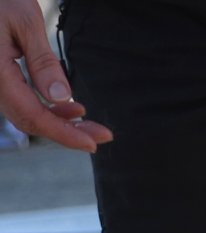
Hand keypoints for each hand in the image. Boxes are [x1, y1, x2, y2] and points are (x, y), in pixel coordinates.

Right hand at [1, 0, 111, 150]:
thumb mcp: (26, 22)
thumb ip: (42, 62)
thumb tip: (60, 98)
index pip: (31, 114)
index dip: (63, 133)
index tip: (92, 143)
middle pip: (30, 120)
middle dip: (67, 132)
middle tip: (102, 135)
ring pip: (26, 114)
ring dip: (60, 123)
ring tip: (90, 123)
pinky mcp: (0, 78)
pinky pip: (22, 101)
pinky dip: (48, 109)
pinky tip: (72, 108)